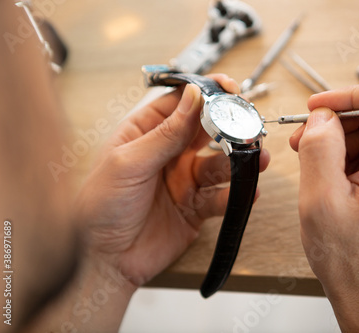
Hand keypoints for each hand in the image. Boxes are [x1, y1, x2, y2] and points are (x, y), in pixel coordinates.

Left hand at [74, 74, 269, 286]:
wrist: (104, 259)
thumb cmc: (101, 206)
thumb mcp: (130, 162)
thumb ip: (166, 132)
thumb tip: (194, 96)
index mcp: (146, 134)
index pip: (181, 104)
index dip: (206, 93)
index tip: (229, 88)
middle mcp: (168, 154)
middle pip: (207, 131)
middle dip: (230, 126)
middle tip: (249, 125)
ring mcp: (184, 180)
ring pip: (220, 163)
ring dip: (240, 160)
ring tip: (257, 159)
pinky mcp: (195, 207)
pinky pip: (221, 197)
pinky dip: (237, 194)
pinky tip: (249, 191)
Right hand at [289, 82, 358, 331]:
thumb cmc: (352, 258)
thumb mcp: (321, 200)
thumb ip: (318, 148)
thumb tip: (320, 117)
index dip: (353, 93)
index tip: (320, 106)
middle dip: (336, 120)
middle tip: (303, 136)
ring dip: (336, 139)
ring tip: (307, 158)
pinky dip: (343, 156)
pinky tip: (322, 172)